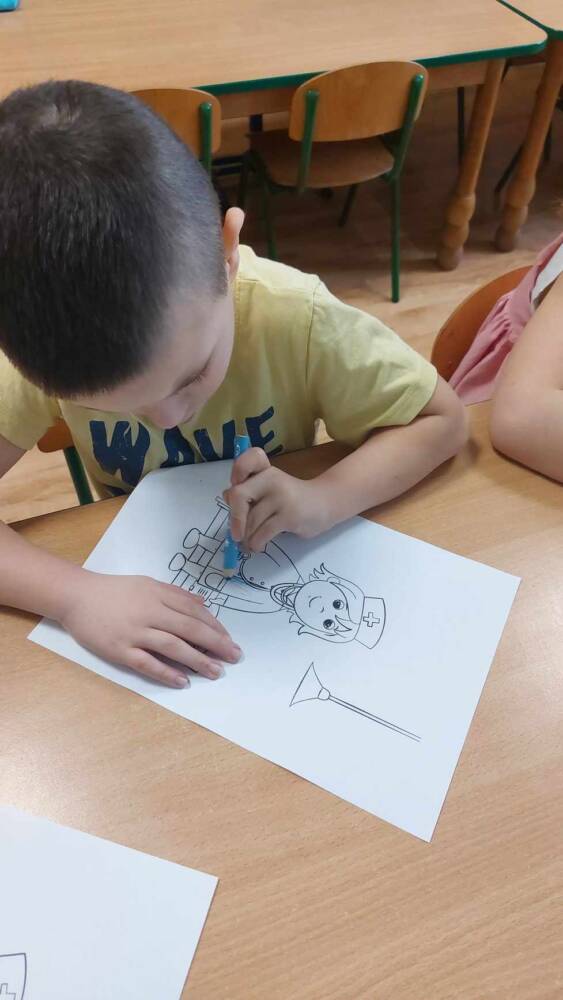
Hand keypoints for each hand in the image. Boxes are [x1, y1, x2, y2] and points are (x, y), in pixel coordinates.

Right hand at [60, 571, 241, 687]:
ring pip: (173, 647)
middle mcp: (150, 612)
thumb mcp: (147, 583)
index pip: (194, 611)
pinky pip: (147, 663)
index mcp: (158, 594)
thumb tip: (204, 602)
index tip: (229, 640)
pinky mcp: (119, 650)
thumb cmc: (114, 590)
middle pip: (189, 629)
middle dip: (216, 644)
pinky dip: (167, 672)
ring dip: (198, 660)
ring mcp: (134, 632)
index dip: (215, 626)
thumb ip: (176, 593)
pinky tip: (184, 681)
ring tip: (216, 672)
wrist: (76, 596)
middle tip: (234, 657)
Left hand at [223, 448, 326, 550]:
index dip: (237, 471)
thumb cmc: (292, 499)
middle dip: (234, 518)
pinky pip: (263, 533)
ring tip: (248, 544)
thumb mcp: (270, 491)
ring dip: (246, 537)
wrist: (326, 504)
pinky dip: (256, 543)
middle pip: (239, 495)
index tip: (235, 486)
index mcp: (266, 470)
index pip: (250, 458)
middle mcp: (272, 478)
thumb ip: (249, 492)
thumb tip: (226, 495)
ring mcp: (281, 496)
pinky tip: (258, 546)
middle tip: (235, 535)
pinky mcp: (289, 515)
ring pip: (250, 520)